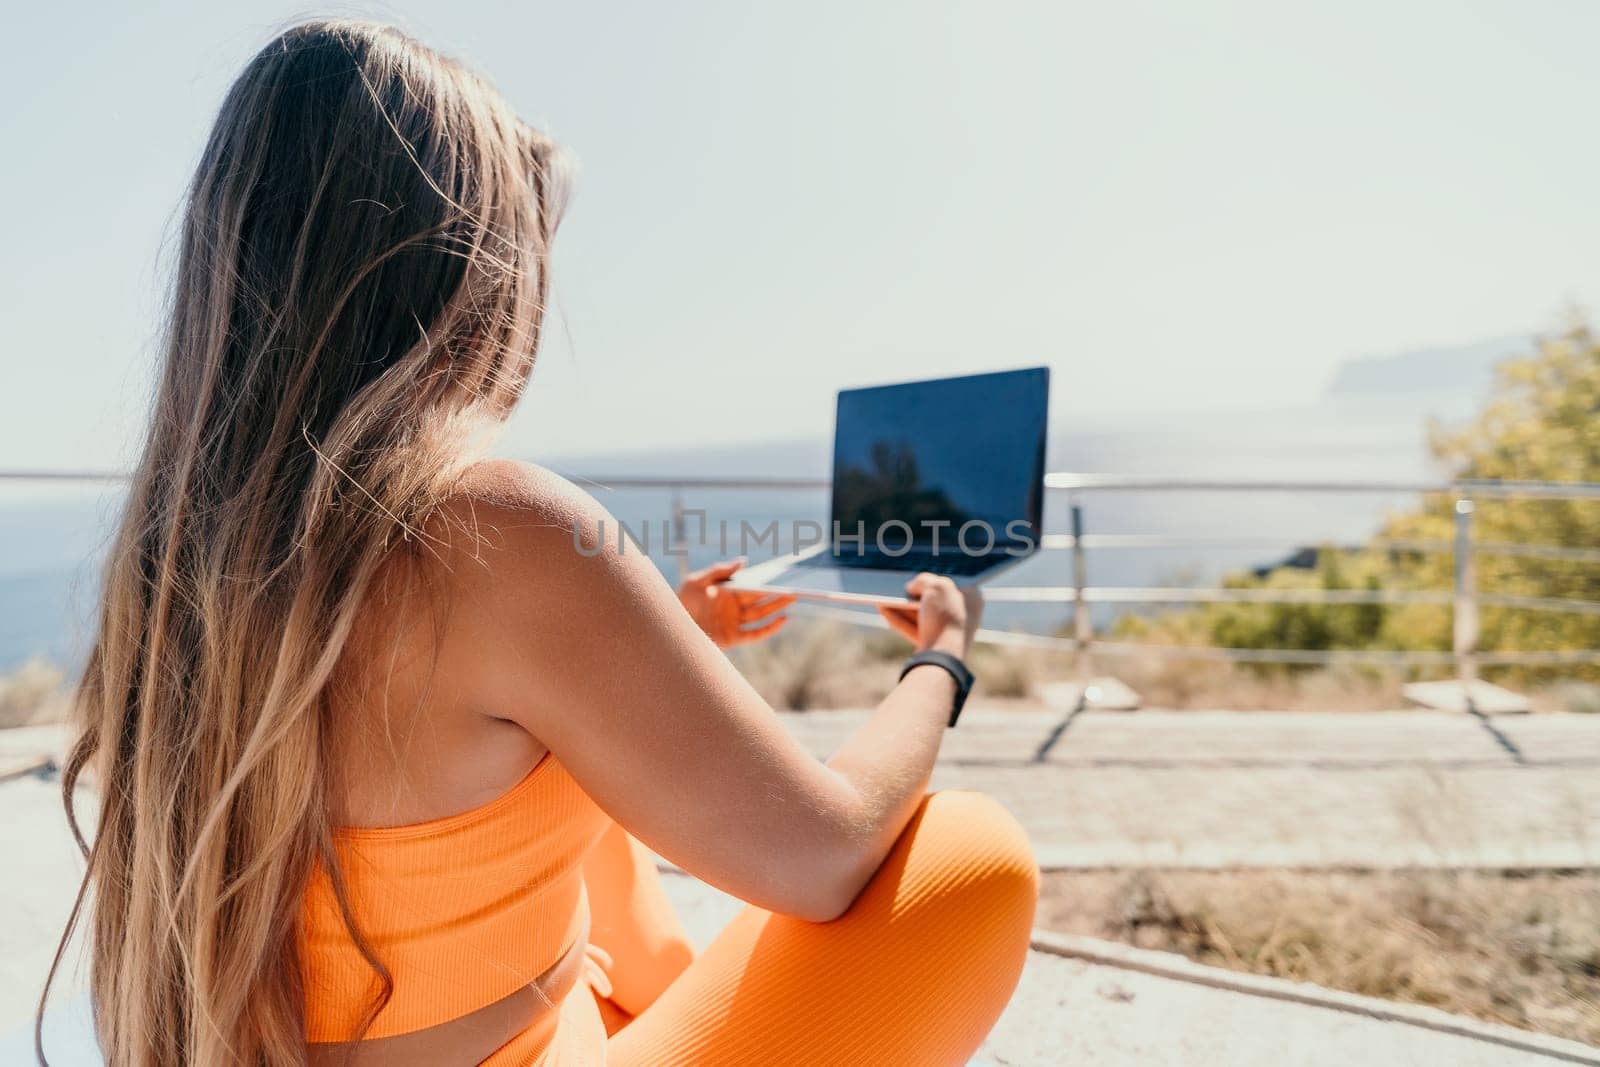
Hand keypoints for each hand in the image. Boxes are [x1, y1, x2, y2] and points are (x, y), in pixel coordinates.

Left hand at [678, 558, 795, 648]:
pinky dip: (770, 628)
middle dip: (778, 594)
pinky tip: (783, 619)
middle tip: (796, 586)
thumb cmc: (680, 602)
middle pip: (761, 600)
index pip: (752, 586)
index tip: (783, 575)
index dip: (768, 581)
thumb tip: (744, 561)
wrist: (668, 628)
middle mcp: (734, 608)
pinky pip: (756, 634)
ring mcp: (734, 623)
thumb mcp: (696, 581)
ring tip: (793, 598)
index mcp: (728, 592)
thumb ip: (719, 571)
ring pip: (762, 614)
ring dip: (778, 607)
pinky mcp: (733, 639)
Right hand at [877, 573, 980, 658]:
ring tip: (884, 594)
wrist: (943, 655)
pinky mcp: (935, 646)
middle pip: (935, 598)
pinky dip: (900, 620)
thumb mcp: (934, 585)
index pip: (952, 580)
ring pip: (923, 614)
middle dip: (915, 592)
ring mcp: (950, 631)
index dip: (934, 576)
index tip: (919, 571)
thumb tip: (912, 587)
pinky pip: (916, 629)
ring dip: (903, 605)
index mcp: (973, 597)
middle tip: (899, 583)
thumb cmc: (944, 616)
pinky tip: (883, 609)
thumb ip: (923, 580)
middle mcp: (965, 614)